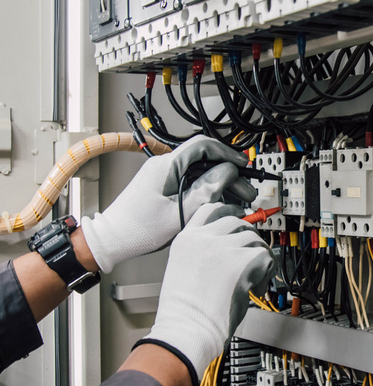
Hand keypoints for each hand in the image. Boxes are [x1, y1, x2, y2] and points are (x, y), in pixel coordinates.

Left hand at [80, 136, 255, 272]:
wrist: (113, 240)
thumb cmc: (138, 229)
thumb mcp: (180, 212)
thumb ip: (207, 190)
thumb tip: (227, 171)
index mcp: (167, 166)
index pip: (203, 145)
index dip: (227, 153)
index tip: (243, 165)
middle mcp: (165, 166)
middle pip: (205, 162)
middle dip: (229, 176)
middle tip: (246, 193)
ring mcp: (164, 176)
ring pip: (201, 174)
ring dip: (221, 187)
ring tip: (237, 203)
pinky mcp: (164, 187)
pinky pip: (191, 183)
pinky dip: (207, 193)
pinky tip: (219, 205)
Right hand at [139, 203, 274, 380]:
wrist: (186, 330)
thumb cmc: (185, 313)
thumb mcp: (184, 269)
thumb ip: (203, 253)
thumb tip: (229, 249)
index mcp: (186, 239)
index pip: (211, 209)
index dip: (229, 212)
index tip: (240, 218)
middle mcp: (204, 238)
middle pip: (237, 221)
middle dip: (248, 238)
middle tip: (252, 256)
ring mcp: (223, 247)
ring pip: (254, 238)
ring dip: (259, 257)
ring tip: (252, 279)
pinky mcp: (242, 261)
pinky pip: (266, 256)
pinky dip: (266, 272)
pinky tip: (255, 288)